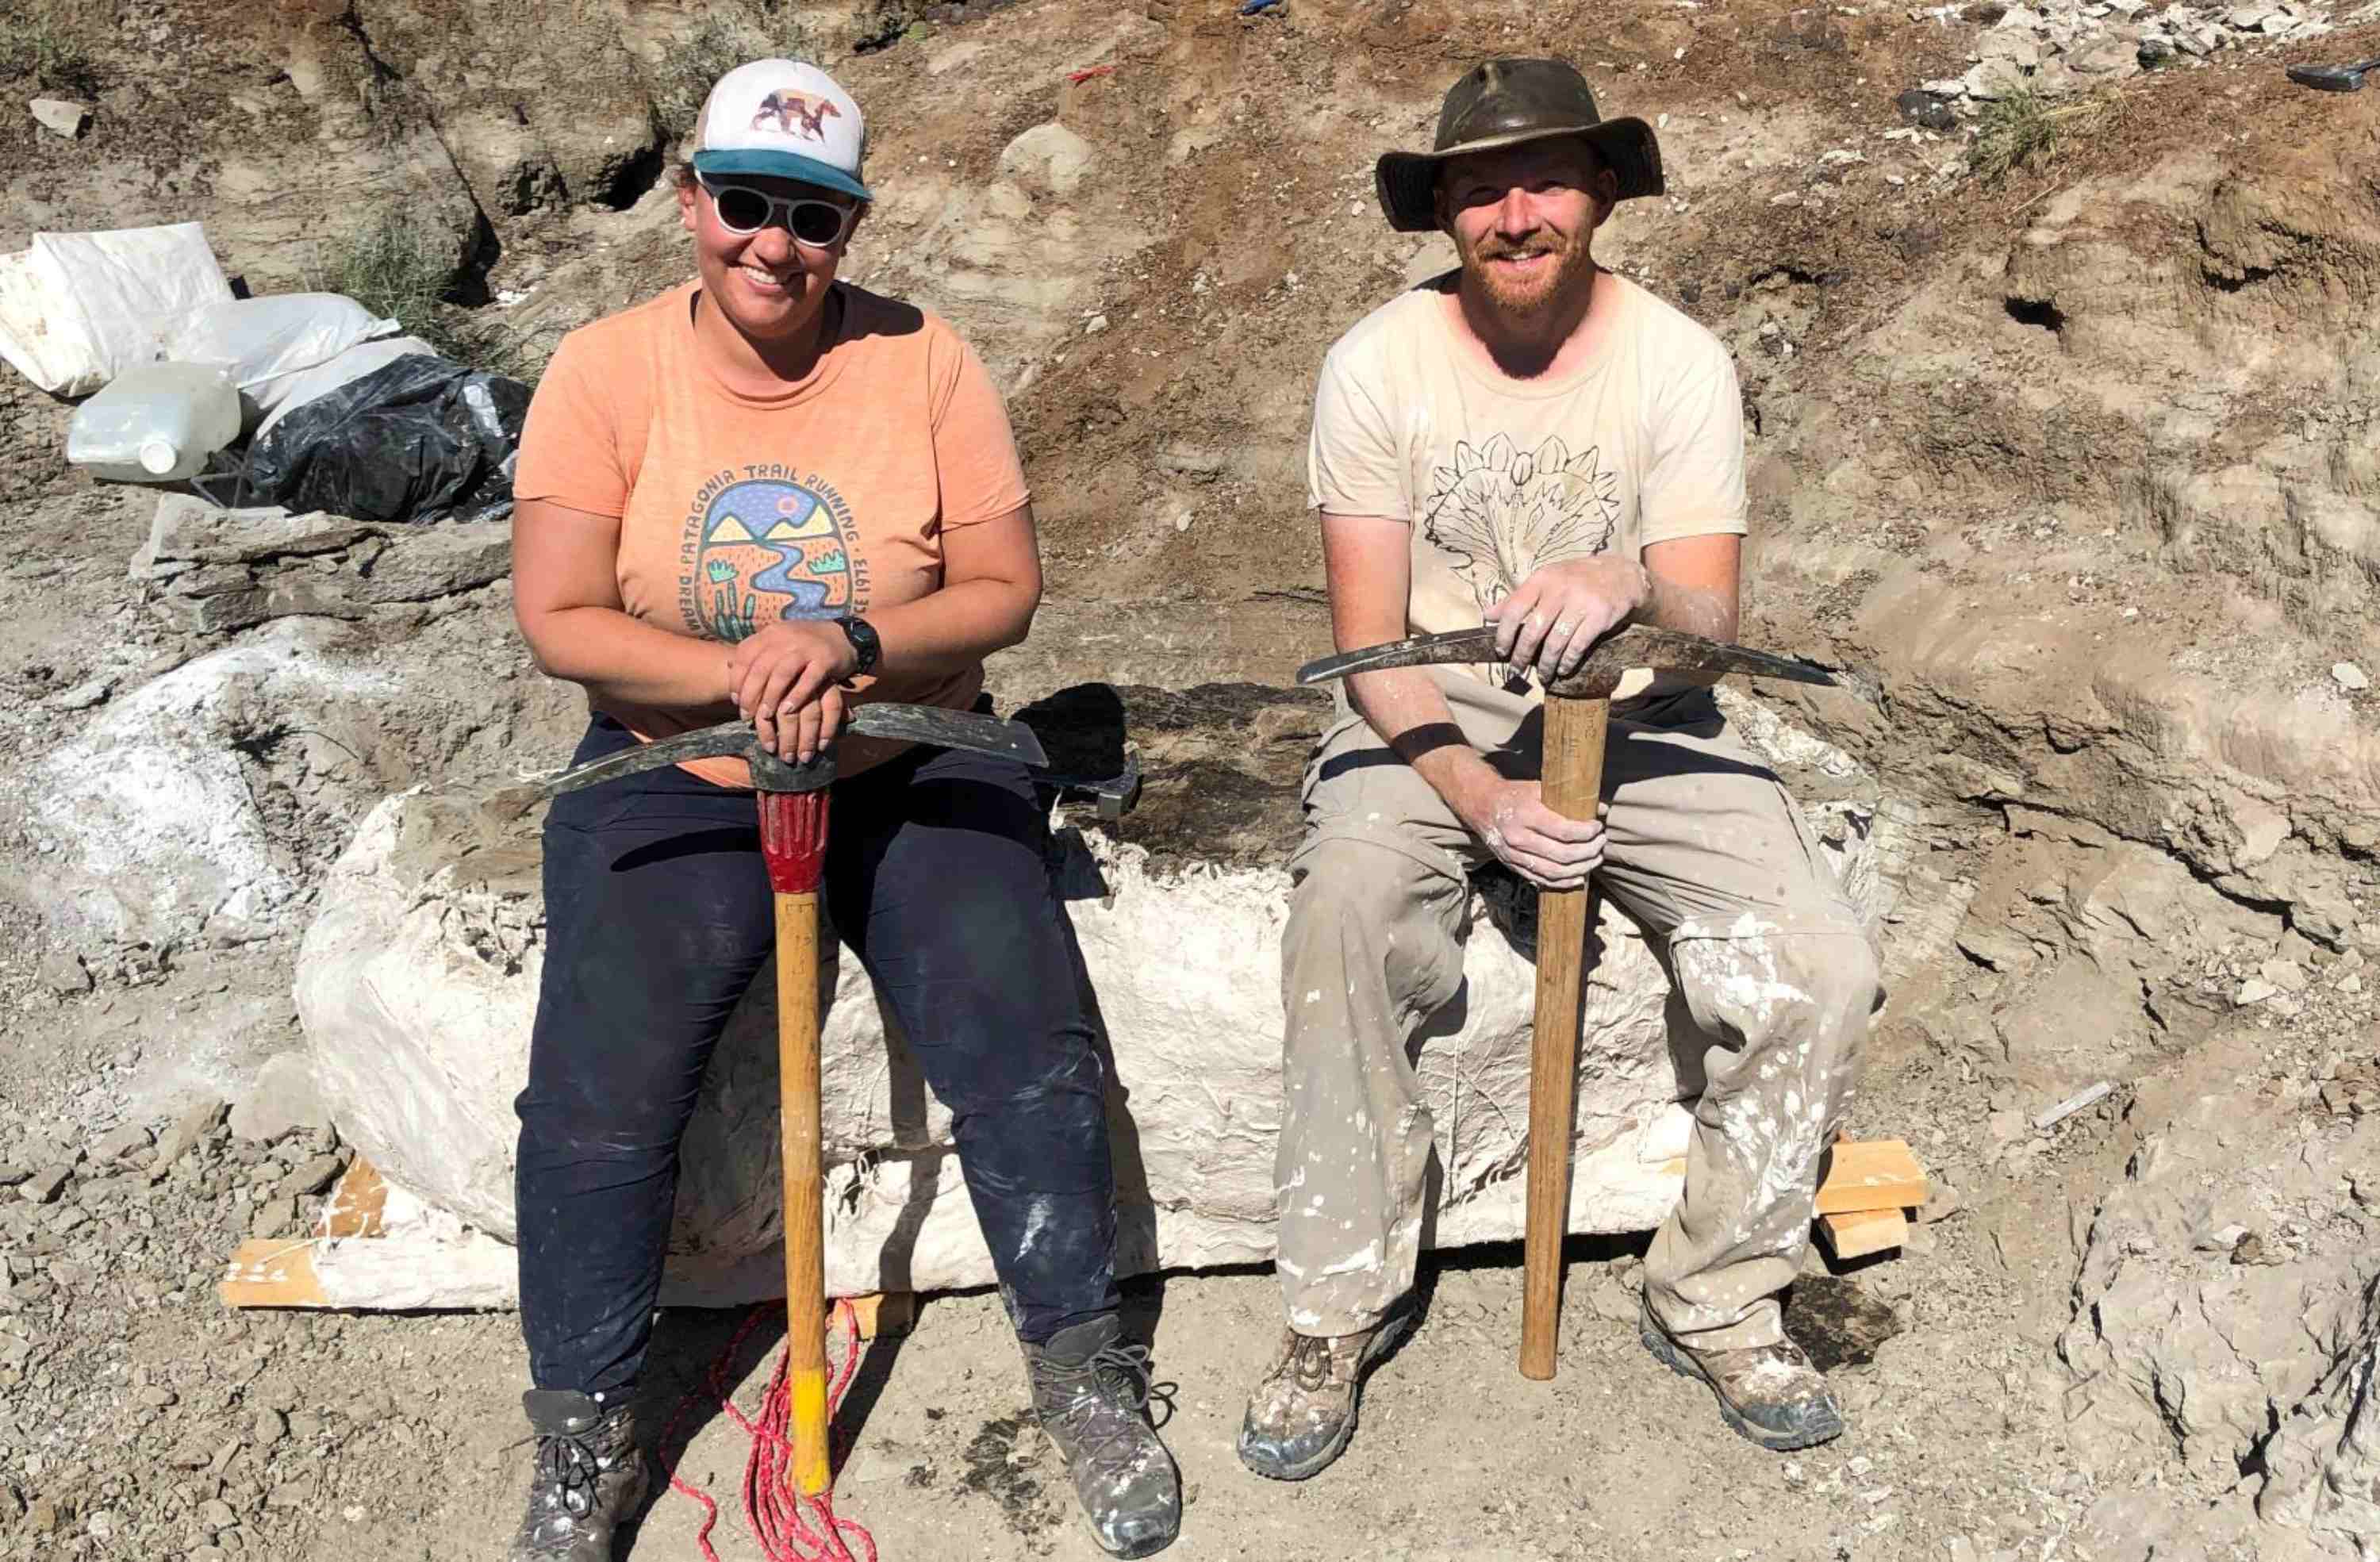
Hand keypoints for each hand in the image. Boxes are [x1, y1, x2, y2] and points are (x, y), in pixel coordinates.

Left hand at [725, 619, 858, 763]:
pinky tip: (789, 711)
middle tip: (746, 715)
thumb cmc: (805, 644)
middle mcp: (786, 637)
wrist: (844, 635)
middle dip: (751, 694)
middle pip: (761, 668)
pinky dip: (797, 696)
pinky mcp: (825, 659)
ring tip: (765, 717)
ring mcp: (806, 648)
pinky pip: (808, 680)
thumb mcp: (778, 640)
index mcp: (771, 634)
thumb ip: (756, 652)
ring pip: (782, 674)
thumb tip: (727, 665)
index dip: (737, 679)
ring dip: (771, 697)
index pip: (744, 655)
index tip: (736, 700)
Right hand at [1455, 775, 1605, 890]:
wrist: (1481, 806)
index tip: (1598, 827)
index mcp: (1526, 815)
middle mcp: (1518, 837)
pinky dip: (1563, 882)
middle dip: (1589, 851)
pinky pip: (1541, 880)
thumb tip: (1602, 809)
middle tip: (1601, 843)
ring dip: (1580, 869)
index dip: (1586, 833)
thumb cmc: (1515, 795)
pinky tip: (1579, 877)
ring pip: (1554, 872)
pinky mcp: (1512, 866)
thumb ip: (1568, 799)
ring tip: (1596, 859)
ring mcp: (1513, 855)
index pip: (1564, 831)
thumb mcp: (1538, 788)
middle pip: (1562, 855)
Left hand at [1483, 557, 1648, 680]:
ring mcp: (1581, 603)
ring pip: (1555, 642)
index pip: (1514, 608)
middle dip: (1522, 655)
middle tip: (1517, 669)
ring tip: (1542, 675)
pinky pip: (1577, 645)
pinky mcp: (1599, 617)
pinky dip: (1567, 661)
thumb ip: (1517, 597)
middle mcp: (1560, 589)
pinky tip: (1562, 668)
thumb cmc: (1576, 579)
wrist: (1620, 574)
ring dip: (1545, 664)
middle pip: (1533, 630)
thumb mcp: (1546, 580)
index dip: (1504, 633)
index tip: (1501, 650)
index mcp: (1542, 579)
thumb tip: (1488, 614)